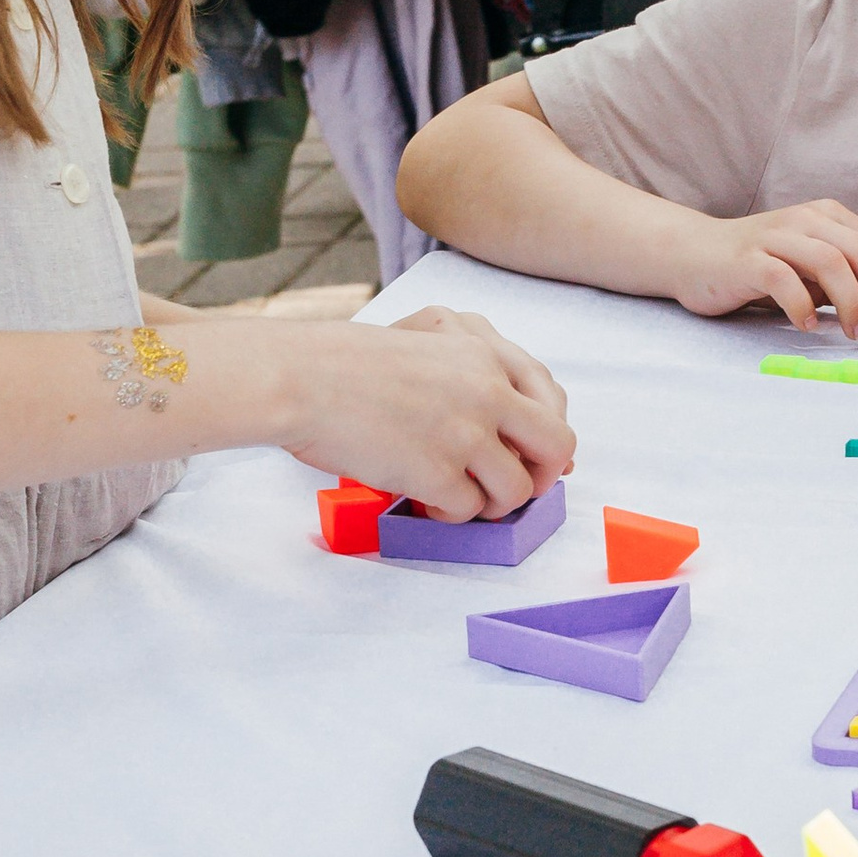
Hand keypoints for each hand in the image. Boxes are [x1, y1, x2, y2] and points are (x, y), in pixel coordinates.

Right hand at [284, 307, 573, 519]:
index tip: (532, 458)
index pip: (551, 399)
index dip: (546, 437)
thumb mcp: (422, 340)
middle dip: (540, 476)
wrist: (301, 378)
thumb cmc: (345, 363)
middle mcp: (486, 391)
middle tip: (509, 487)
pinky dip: (450, 516)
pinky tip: (424, 502)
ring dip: (491, 503)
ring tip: (455, 497)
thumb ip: (468, 370)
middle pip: (556, 447)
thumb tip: (503, 423)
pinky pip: (470, 511)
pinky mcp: (438, 472)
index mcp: (484, 354)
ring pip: (517, 489)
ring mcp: (466, 433)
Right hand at [662, 200, 857, 340]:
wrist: (694, 254)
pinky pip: (783, 279)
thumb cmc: (760, 266)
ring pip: (831, 262)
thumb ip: (854, 282)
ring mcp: (776, 236)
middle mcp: (807, 219)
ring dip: (851, 303)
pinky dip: (802, 306)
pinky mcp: (748, 258)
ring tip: (854, 333)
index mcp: (830, 218)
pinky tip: (807, 325)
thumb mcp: (814, 271)